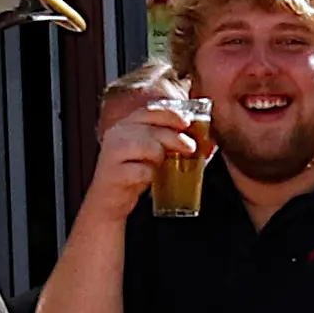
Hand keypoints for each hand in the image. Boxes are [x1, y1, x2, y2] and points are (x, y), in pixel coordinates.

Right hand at [85, 104, 200, 225]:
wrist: (110, 201)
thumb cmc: (134, 173)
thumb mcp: (152, 152)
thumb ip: (170, 141)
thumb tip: (203, 139)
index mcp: (126, 125)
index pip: (149, 111)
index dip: (170, 114)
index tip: (187, 122)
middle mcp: (117, 135)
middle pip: (151, 128)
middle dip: (175, 137)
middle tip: (190, 148)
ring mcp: (112, 154)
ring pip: (147, 146)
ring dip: (160, 155)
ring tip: (160, 165)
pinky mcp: (113, 174)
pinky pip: (141, 170)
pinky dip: (150, 175)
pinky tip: (149, 179)